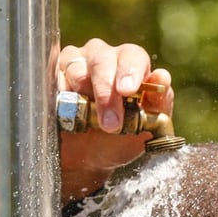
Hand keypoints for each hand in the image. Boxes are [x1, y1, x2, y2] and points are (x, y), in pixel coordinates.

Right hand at [57, 39, 175, 203]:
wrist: (90, 160)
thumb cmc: (122, 139)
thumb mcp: (146, 127)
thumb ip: (158, 104)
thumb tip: (162, 77)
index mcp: (131, 66)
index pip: (133, 56)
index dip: (130, 71)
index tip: (128, 91)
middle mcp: (104, 58)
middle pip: (102, 58)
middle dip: (106, 91)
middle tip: (110, 121)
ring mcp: (77, 64)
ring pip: (77, 68)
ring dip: (84, 96)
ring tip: (89, 123)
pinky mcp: (55, 76)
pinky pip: (55, 78)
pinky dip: (62, 95)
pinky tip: (69, 112)